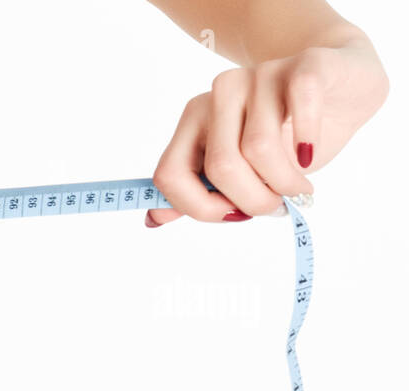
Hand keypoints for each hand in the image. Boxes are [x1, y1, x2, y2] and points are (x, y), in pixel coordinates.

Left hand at [147, 37, 388, 225]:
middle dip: (251, 201)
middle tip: (276, 207)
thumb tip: (154, 219)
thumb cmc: (287, 134)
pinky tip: (309, 156)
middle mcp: (220, 95)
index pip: (169, 175)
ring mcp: (259, 76)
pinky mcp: (302, 66)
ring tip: (299, 188)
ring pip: (259, 148)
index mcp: (193, 122)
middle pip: (220, 167)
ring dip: (284, 182)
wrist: (341, 81)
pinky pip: (300, 107)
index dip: (199, 208)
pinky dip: (306, 142)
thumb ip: (198, 190)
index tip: (234, 216)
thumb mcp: (239, 168)